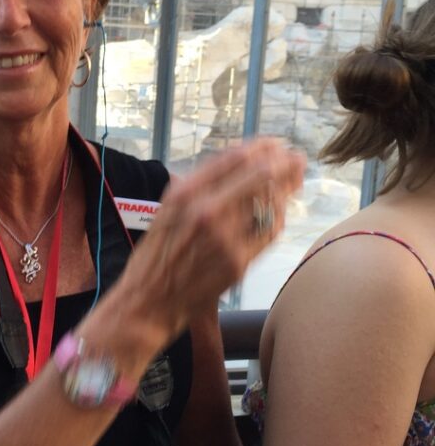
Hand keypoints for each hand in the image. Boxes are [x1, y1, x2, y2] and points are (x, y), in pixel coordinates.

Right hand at [112, 139, 303, 352]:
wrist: (148, 300)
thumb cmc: (155, 255)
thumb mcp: (166, 210)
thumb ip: (195, 188)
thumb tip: (232, 166)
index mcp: (184, 193)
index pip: (233, 159)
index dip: (261, 148)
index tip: (274, 144)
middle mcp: (205, 210)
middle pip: (259, 176)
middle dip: (284, 164)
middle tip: (297, 159)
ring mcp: (224, 238)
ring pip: (269, 204)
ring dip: (287, 189)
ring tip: (295, 181)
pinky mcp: (238, 262)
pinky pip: (268, 233)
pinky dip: (278, 218)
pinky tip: (281, 212)